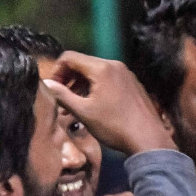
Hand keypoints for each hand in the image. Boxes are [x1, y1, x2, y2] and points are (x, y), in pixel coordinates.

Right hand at [41, 52, 175, 155]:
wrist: (148, 138)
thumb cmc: (114, 125)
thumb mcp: (83, 112)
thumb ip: (62, 95)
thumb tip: (46, 84)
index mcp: (102, 68)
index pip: (69, 57)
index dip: (56, 71)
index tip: (53, 88)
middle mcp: (115, 65)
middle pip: (83, 63)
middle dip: (68, 79)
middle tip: (61, 98)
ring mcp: (126, 74)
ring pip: (95, 72)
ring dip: (81, 85)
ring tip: (73, 106)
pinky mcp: (132, 84)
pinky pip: (108, 79)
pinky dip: (95, 88)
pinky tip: (91, 106)